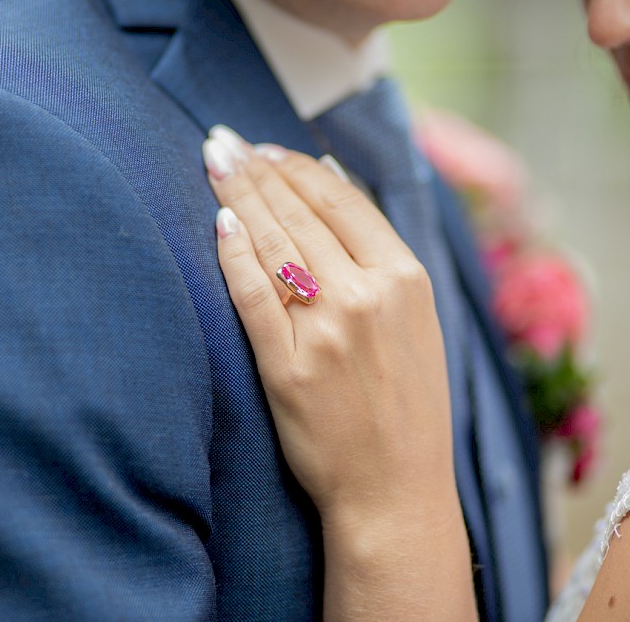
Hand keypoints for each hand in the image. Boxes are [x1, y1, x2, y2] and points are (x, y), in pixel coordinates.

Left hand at [203, 126, 475, 620]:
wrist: (394, 490)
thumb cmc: (406, 408)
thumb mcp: (416, 323)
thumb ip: (379, 260)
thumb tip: (333, 191)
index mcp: (406, 278)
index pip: (341, 200)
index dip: (297, 167)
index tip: (267, 150)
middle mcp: (368, 295)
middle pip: (300, 212)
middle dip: (256, 169)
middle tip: (223, 140)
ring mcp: (325, 329)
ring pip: (273, 242)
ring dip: (239, 196)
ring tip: (214, 163)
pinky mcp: (286, 366)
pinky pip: (251, 295)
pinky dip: (232, 255)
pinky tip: (217, 224)